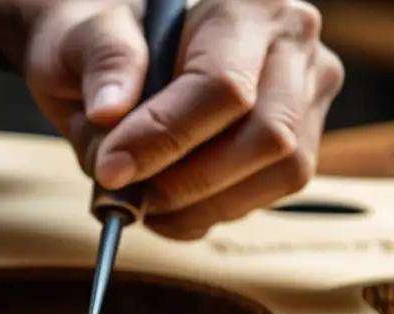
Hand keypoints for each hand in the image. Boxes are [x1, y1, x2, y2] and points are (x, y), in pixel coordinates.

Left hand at [23, 0, 344, 239]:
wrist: (127, 60)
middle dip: (188, 183)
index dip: (165, 138)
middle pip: (267, 137)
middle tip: (127, 195)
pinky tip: (170, 203)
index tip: (111, 170)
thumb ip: (102, 63)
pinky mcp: (302, 140)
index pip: (223, 86)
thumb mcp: (86, 37)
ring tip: (144, 200)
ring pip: (280, 173)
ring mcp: (307, 93)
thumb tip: (109, 112)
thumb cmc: (108, 43)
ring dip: (201, 206)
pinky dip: (211, 212)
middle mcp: (292, 43)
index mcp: (245, 6)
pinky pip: (269, 195)